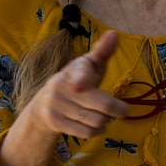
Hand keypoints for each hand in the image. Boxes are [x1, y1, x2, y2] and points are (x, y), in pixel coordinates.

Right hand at [0, 31, 127, 165]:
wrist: (43, 106)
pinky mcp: (54, 122)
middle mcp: (61, 86)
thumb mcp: (88, 66)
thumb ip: (102, 52)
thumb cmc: (77, 82)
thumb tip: (114, 33)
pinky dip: (97, 131)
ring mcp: (56, 105)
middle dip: (118, 110)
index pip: (79, 74)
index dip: (81, 80)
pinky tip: (96, 126)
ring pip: (97, 120)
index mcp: (73, 70)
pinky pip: (86, 132)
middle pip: (102, 105)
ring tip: (103, 115)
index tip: (79, 86)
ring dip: (106, 121)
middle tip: (122, 110)